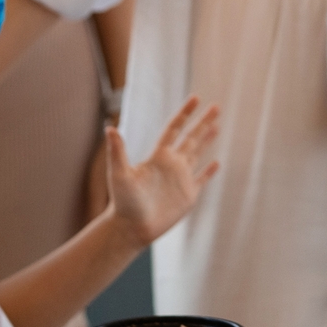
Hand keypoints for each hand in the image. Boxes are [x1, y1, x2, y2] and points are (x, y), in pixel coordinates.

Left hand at [107, 96, 220, 246]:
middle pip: (191, 137)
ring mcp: (180, 179)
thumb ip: (117, 151)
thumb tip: (109, 128)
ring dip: (207, 140)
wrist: (131, 228)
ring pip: (197, 154)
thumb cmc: (123, 202)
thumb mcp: (119, 174)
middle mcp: (171, 164)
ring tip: (217, 126)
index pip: (174, 129)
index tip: (196, 98)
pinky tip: (216, 163)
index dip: (185, 113)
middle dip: (203, 122)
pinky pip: (201, 179)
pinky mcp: (188, 195)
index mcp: (158, 156)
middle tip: (216, 106)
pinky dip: (209, 171)